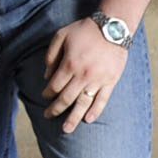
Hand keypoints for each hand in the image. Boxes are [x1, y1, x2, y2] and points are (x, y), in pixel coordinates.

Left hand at [43, 18, 129, 132]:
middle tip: (48, 116)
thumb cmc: (84, 30)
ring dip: (73, 117)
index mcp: (70, 64)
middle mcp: (83, 75)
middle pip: (66, 98)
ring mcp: (98, 80)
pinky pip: (102, 100)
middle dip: (55, 109)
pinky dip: (95, 111)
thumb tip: (47, 76)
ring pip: (84, 103)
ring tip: (66, 129)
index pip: (55, 86)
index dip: (48, 93)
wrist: (112, 28)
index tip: (44, 96)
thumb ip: (51, 55)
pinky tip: (88, 120)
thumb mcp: (60, 36)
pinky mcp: (111, 81)